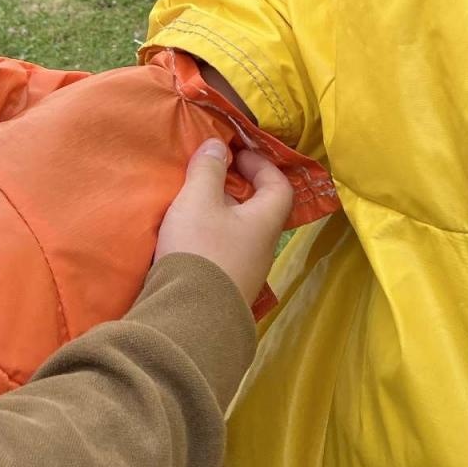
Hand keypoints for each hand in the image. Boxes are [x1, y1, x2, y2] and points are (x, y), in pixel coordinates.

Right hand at [154, 140, 292, 305]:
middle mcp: (262, 248)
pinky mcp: (226, 289)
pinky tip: (187, 236)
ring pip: (240, 231)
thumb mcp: (198, 200)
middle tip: (211, 176)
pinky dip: (211, 236)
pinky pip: (225, 252)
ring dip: (221, 213)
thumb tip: (218, 146)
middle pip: (259, 209)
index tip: (236, 155)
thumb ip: (208, 169)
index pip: (280, 186)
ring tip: (193, 204)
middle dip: (237, 188)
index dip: (262, 164)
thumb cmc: (200, 250)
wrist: (189, 320)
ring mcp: (246, 272)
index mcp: (264, 222)